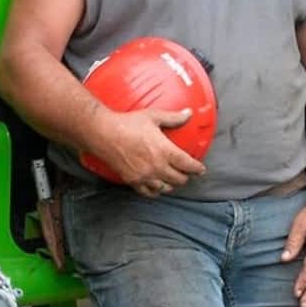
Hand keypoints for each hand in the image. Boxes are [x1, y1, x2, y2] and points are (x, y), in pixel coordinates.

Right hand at [87, 106, 205, 195]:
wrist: (104, 134)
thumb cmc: (128, 123)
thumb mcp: (153, 116)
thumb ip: (173, 118)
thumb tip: (188, 114)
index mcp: (165, 151)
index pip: (188, 165)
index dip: (197, 169)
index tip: (201, 170)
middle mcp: (157, 167)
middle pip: (179, 179)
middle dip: (186, 177)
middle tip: (187, 173)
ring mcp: (145, 176)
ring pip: (165, 188)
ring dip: (172, 185)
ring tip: (173, 180)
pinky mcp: (133, 181)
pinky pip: (149, 193)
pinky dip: (156, 191)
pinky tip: (158, 188)